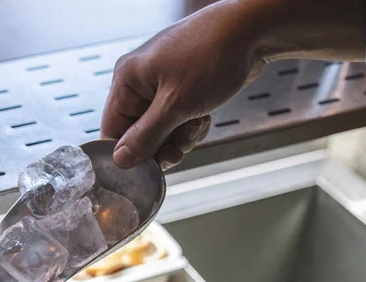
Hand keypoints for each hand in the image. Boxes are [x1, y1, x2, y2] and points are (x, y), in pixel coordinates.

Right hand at [102, 1, 262, 169]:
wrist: (253, 31)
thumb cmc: (212, 54)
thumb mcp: (175, 105)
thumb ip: (145, 137)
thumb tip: (121, 160)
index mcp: (128, 80)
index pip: (112, 130)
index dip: (129, 152)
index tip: (148, 166)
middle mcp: (141, 82)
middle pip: (139, 134)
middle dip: (162, 144)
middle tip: (178, 149)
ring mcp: (163, 85)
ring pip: (162, 131)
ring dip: (180, 136)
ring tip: (197, 121)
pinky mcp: (183, 89)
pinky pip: (178, 120)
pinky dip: (192, 125)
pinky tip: (204, 116)